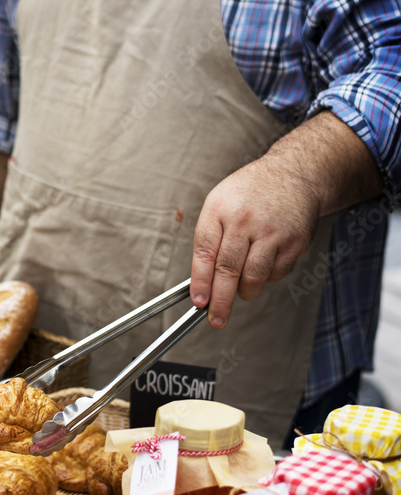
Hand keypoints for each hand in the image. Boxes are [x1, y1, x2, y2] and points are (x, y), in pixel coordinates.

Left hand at [189, 156, 320, 328]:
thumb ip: (209, 239)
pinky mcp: (295, 241)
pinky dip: (266, 278)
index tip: (199, 302)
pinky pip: (276, 273)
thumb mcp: (218, 204)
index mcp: (219, 210)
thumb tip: (202, 280)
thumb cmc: (248, 194)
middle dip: (220, 301)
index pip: (205, 252)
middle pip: (228, 269)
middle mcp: (245, 220)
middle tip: (216, 319)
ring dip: (245, 292)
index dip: (200, 281)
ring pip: (254, 276)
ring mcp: (272, 231)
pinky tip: (263, 265)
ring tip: (241, 291)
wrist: (293, 175)